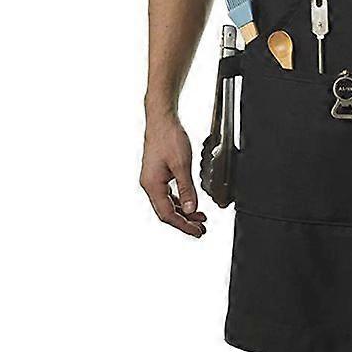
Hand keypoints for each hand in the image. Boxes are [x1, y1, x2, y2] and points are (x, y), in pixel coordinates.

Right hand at [140, 114, 206, 236]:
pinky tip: (191, 202)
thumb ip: (187, 189)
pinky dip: (181, 200)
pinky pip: (169, 193)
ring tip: (200, 218)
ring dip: (184, 212)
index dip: (184, 226)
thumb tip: (192, 209)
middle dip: (185, 222)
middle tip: (201, 230)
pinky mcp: (159, 173)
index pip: (168, 215)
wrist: (162, 119)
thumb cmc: (169, 137)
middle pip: (167, 212)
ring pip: (168, 203)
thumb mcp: (182, 165)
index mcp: (152, 185)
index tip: (197, 232)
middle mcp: (150, 184)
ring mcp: (153, 179)